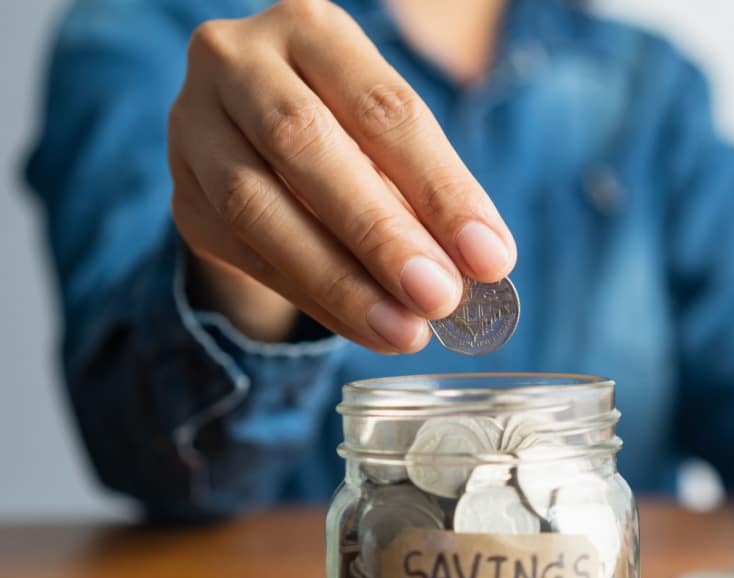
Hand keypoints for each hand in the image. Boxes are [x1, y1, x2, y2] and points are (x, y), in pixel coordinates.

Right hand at [168, 0, 514, 351]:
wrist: (256, 139)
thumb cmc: (350, 132)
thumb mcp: (391, 140)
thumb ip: (428, 190)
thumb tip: (483, 262)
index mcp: (311, 29)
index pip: (383, 108)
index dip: (440, 187)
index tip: (490, 258)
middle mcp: (237, 62)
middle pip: (307, 145)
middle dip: (381, 233)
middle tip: (439, 297)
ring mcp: (194, 126)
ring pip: (259, 206)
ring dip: (340, 280)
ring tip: (404, 330)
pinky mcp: (182, 194)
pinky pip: (246, 254)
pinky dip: (314, 298)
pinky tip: (366, 327)